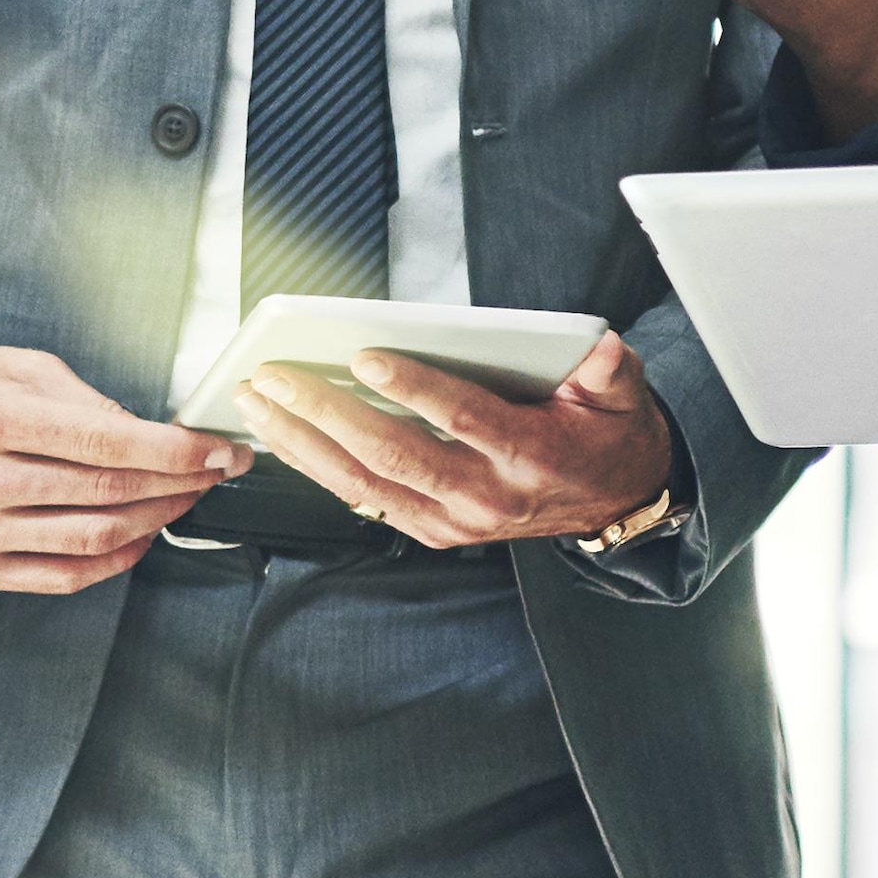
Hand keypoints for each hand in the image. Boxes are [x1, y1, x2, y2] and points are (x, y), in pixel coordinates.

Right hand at [0, 334, 251, 592]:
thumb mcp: (18, 367)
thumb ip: (87, 403)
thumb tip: (153, 437)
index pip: (107, 443)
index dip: (175, 452)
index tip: (218, 451)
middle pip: (108, 494)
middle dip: (178, 485)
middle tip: (214, 472)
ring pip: (93, 539)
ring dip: (156, 521)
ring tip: (184, 499)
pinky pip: (62, 576)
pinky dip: (114, 561)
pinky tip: (141, 536)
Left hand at [238, 330, 677, 548]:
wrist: (612, 503)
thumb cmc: (605, 436)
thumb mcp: (620, 397)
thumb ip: (609, 372)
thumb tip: (602, 347)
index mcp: (529, 456)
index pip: (463, 420)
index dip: (414, 390)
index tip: (365, 358)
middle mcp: (485, 497)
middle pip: (395, 454)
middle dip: (327, 413)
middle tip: (276, 376)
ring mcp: (454, 521)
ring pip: (365, 483)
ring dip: (303, 442)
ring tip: (257, 401)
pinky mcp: (433, 530)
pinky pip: (364, 498)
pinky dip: (317, 466)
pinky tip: (280, 435)